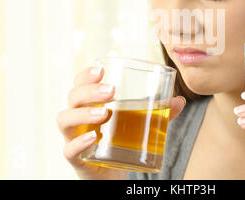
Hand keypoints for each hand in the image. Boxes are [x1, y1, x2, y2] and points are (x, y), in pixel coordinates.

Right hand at [57, 65, 185, 179]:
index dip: (86, 74)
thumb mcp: (141, 125)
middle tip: (112, 90)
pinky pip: (69, 149)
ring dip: (83, 113)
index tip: (101, 68)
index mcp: (90, 105)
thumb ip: (159, 113)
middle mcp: (78, 119)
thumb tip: (179, 101)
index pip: (81, 84)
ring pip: (65, 119)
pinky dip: (78, 142)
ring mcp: (73, 138)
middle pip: (73, 97)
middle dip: (90, 90)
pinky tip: (93, 137)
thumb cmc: (121, 143)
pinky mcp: (77, 159)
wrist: (112, 175)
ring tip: (105, 113)